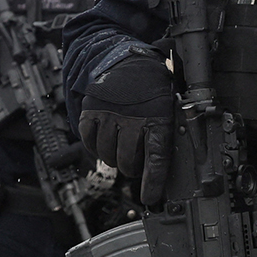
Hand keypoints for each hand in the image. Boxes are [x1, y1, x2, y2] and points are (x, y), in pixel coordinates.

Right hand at [77, 53, 176, 179]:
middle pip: (127, 163)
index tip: (150, 198)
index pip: (156, 159)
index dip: (153, 182)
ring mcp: (109, 116)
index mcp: (157, 118)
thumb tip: (164, 166)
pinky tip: (105, 139)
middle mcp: (132, 119)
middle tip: (135, 163)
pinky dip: (96, 146)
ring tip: (121, 147)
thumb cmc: (151, 86)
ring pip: (108, 156)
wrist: (127, 58)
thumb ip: (164, 133)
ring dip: (114, 158)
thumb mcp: (167, 107)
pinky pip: (89, 143)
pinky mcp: (91, 112)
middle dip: (132, 168)